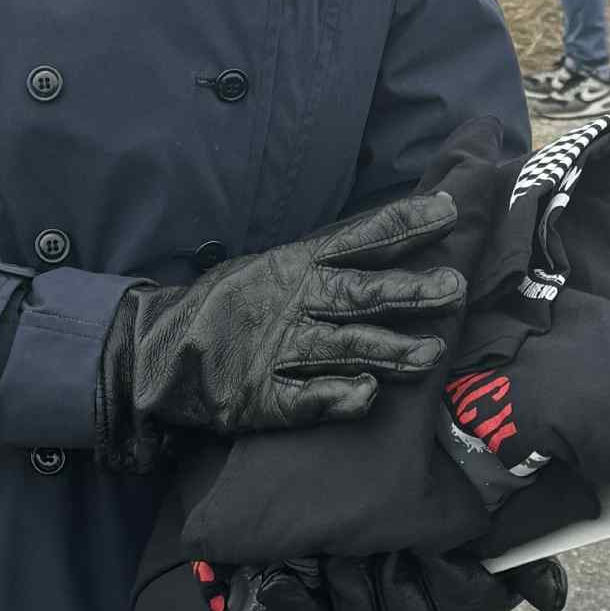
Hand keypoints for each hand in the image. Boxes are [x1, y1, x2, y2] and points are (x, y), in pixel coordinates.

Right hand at [95, 194, 466, 471]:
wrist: (155, 350)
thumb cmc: (226, 306)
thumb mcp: (272, 267)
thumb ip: (325, 262)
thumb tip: (390, 245)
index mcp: (294, 267)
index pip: (359, 240)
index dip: (404, 225)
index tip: (448, 211)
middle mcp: (293, 304)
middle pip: (359, 295)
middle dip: (408, 292)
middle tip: (454, 287)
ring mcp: (277, 350)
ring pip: (344, 348)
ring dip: (389, 351)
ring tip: (431, 354)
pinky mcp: (261, 396)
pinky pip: (304, 399)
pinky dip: (335, 396)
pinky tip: (366, 395)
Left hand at [258, 546, 566, 610]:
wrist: (436, 596)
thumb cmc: (473, 564)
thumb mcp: (511, 562)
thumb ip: (534, 571)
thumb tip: (552, 602)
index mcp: (468, 608)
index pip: (438, 562)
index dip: (424, 537)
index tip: (420, 522)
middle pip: (385, 570)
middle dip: (375, 539)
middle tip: (369, 514)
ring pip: (347, 586)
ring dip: (337, 556)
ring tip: (337, 532)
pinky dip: (290, 603)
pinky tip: (278, 578)